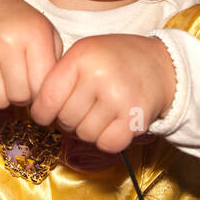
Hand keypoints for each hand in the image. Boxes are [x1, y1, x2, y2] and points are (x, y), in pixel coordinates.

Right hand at [0, 0, 64, 112]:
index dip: (41, 93)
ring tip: (4, 87)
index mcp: (34, 34)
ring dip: (2, 101)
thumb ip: (54, 61)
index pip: (42, 85)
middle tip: (19, 86)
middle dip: (22, 97)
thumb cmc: (15, 21)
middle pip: (20, 96)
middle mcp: (8, 43)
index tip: (36, 87)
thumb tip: (51, 96)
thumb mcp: (44, 30)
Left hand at [31, 35, 176, 152]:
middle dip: (68, 120)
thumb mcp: (83, 55)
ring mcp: (119, 97)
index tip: (47, 113)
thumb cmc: (113, 62)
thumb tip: (36, 113)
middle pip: (65, 119)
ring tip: (99, 114)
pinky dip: (106, 140)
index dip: (42, 113)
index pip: (47, 98)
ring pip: (84, 134)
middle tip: (83, 109)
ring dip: (87, 131)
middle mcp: (100, 75)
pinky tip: (112, 125)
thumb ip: (58, 78)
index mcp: (81, 57)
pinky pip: (107, 144)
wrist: (162, 64)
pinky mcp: (136, 118)